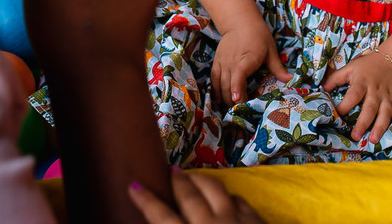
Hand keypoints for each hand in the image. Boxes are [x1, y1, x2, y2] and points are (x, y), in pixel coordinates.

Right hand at [129, 172, 263, 223]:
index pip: (161, 216)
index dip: (146, 200)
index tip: (134, 186)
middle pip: (188, 193)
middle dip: (176, 180)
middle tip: (169, 172)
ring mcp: (235, 220)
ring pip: (214, 188)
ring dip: (200, 179)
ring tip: (192, 176)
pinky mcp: (256, 222)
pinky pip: (239, 199)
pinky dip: (228, 196)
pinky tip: (226, 198)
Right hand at [212, 17, 290, 106]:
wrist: (240, 21)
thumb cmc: (258, 35)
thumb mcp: (270, 50)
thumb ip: (277, 67)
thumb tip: (290, 80)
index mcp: (246, 59)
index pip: (238, 76)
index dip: (237, 89)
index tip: (238, 101)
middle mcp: (232, 62)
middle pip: (228, 85)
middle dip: (233, 100)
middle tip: (241, 112)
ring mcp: (222, 62)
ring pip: (220, 84)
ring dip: (225, 98)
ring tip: (231, 109)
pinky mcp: (217, 62)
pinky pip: (214, 78)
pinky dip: (215, 90)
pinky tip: (219, 99)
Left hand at [320, 49, 391, 143]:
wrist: (391, 60)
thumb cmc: (366, 67)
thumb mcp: (349, 68)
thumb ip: (335, 79)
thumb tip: (321, 89)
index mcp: (361, 82)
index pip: (352, 95)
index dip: (344, 106)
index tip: (336, 116)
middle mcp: (375, 90)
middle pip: (369, 108)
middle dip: (363, 123)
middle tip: (355, 136)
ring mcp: (388, 96)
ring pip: (385, 112)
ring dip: (380, 127)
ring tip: (373, 140)